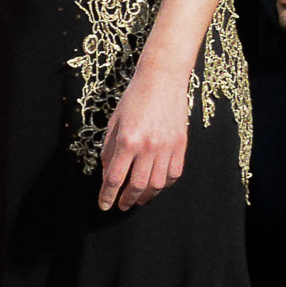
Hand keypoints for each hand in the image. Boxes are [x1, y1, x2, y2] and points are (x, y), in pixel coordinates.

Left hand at [97, 60, 189, 212]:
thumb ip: (109, 150)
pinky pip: (174, 173)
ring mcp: (167, 147)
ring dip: (146, 196)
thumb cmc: (133, 99)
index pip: (115, 178)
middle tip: (121, 206)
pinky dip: (165, 184)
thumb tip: (108, 174)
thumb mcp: (113, 123)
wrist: (162, 80)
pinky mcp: (181, 145)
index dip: (107, 195)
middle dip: (127, 200)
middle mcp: (148, 148)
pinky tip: (156, 186)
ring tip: (137, 200)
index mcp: (127, 141)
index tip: (104, 206)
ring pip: (157, 183)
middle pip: (136, 185)